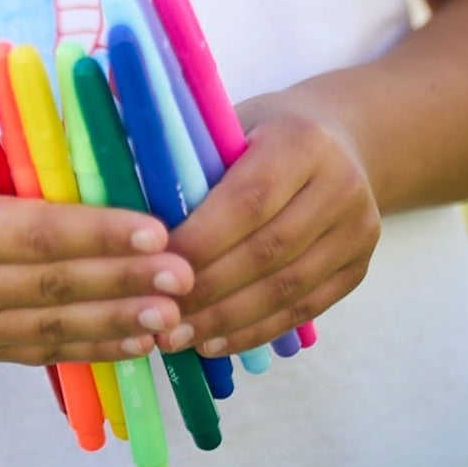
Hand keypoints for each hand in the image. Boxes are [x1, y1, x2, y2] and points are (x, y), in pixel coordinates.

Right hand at [0, 134, 194, 365]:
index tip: (159, 231)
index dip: (99, 233)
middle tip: (185, 276)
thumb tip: (126, 110)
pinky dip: (99, 346)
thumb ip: (45, 145)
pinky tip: (143, 340)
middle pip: (51, 285)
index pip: (37, 232)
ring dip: (120, 323)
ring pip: (54, 326)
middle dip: (124, 281)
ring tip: (174, 315)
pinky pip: (49, 350)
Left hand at [160, 97, 380, 356]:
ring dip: (226, 320)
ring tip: (174, 338)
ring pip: (287, 289)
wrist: (340, 138)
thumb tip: (109, 179)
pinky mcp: (358, 267)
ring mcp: (358, 230)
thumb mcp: (223, 123)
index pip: (250, 198)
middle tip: (153, 314)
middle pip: (268, 251)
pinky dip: (255, 331)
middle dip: (207, 290)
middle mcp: (341, 184)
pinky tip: (212, 342)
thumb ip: (181, 154)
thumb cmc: (257, 133)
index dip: (201, 237)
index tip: (150, 263)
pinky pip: (304, 309)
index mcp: (301, 140)